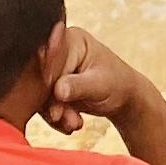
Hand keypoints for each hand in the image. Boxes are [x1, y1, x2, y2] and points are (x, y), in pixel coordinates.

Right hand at [43, 26, 157, 134]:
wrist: (124, 98)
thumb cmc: (117, 83)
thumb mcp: (99, 84)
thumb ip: (77, 86)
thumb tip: (57, 90)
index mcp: (71, 40)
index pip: (51, 57)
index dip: (49, 78)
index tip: (57, 95)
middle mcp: (59, 52)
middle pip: (42, 77)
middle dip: (53, 101)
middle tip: (63, 117)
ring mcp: (54, 71)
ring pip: (41, 94)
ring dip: (55, 113)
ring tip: (73, 124)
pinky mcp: (52, 88)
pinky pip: (45, 104)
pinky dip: (56, 118)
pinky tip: (71, 125)